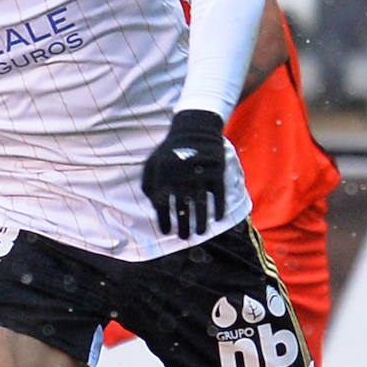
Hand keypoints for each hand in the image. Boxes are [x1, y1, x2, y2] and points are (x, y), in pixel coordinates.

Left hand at [141, 110, 226, 240]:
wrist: (195, 128)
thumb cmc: (171, 149)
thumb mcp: (152, 162)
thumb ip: (147, 182)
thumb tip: (151, 204)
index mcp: (164, 176)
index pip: (162, 204)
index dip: (164, 220)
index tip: (167, 232)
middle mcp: (182, 177)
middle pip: (181, 208)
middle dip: (183, 225)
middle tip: (184, 237)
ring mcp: (200, 175)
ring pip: (200, 204)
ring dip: (200, 221)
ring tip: (200, 233)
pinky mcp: (216, 171)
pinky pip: (218, 194)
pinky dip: (218, 207)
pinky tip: (218, 218)